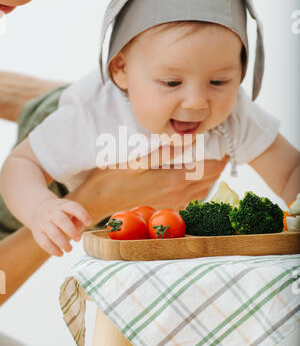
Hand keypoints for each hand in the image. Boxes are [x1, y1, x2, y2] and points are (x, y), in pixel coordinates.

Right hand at [30, 197, 92, 255]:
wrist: (38, 209)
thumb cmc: (61, 213)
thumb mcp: (70, 210)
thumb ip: (78, 219)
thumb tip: (78, 231)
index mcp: (63, 205)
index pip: (74, 207)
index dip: (83, 215)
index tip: (89, 223)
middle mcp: (52, 212)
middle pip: (61, 220)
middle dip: (71, 231)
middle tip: (78, 239)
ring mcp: (43, 222)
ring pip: (53, 233)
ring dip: (63, 243)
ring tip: (70, 249)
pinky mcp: (37, 232)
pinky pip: (44, 242)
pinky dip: (52, 250)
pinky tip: (60, 253)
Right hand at [76, 147, 229, 220]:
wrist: (98, 200)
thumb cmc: (113, 177)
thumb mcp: (137, 159)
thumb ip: (165, 150)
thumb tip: (190, 139)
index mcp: (174, 181)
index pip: (209, 167)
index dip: (221, 153)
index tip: (225, 138)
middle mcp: (178, 195)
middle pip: (211, 178)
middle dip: (219, 161)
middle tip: (222, 144)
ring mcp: (173, 203)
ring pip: (204, 188)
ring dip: (211, 173)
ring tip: (214, 156)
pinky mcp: (167, 206)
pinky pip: (193, 197)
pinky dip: (201, 184)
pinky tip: (197, 175)